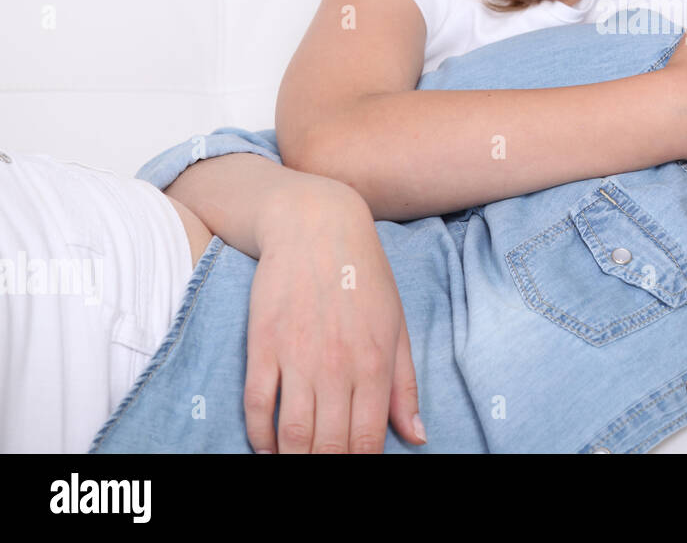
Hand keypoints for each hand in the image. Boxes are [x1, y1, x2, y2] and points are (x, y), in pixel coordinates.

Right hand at [243, 179, 424, 452]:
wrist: (316, 226)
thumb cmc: (364, 275)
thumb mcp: (397, 326)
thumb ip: (405, 386)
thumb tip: (417, 436)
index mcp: (375, 363)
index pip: (367, 440)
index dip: (361, 465)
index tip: (355, 471)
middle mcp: (337, 366)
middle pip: (329, 445)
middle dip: (328, 467)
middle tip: (324, 471)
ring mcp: (297, 357)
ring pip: (293, 435)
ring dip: (295, 460)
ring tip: (298, 465)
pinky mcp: (263, 345)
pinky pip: (258, 406)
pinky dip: (261, 436)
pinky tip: (269, 446)